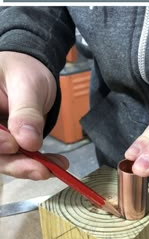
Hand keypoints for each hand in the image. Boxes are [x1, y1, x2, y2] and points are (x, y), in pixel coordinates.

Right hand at [0, 51, 67, 178]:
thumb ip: (26, 111)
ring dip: (27, 167)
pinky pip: (17, 159)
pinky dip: (36, 163)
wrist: (31, 73)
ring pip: (2, 160)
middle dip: (13, 163)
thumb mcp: (27, 83)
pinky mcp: (5, 145)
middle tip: (39, 168)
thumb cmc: (23, 70)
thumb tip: (27, 140)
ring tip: (51, 168)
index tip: (13, 145)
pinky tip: (53, 164)